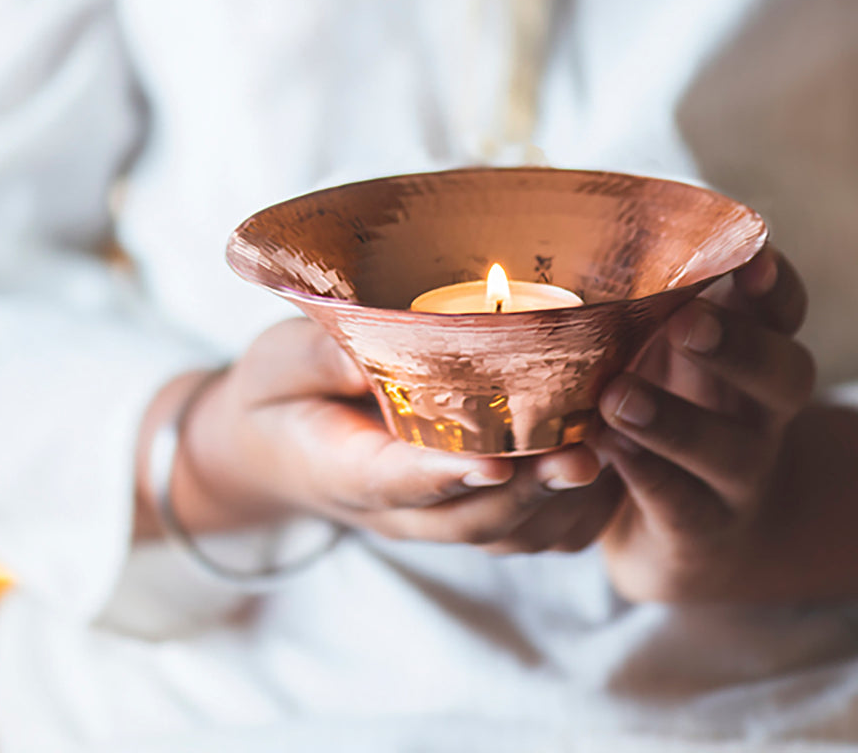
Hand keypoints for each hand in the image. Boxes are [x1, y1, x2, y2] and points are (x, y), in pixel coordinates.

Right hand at [156, 318, 621, 553]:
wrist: (271, 444)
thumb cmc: (276, 395)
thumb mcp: (278, 363)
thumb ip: (321, 359)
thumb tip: (373, 351)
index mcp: (344, 472)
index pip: (398, 481)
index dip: (448, 476)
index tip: (497, 464)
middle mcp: (396, 509)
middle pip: (467, 517)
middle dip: (528, 491)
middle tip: (583, 455)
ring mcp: (429, 516)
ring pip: (501, 530)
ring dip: (556, 503)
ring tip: (610, 457)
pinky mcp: (456, 508)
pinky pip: (517, 529)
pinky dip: (563, 511)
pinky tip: (606, 468)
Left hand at [596, 245, 815, 601]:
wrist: (698, 532)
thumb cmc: (670, 412)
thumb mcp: (661, 354)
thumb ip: (643, 306)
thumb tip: (573, 229)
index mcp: (751, 356)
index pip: (782, 314)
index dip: (774, 285)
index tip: (753, 256)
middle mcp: (760, 413)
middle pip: (785, 377)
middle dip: (740, 347)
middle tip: (687, 323)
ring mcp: (741, 475)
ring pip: (731, 449)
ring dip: (676, 421)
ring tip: (618, 397)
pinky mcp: (703, 526)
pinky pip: (682, 502)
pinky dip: (648, 474)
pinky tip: (608, 451)